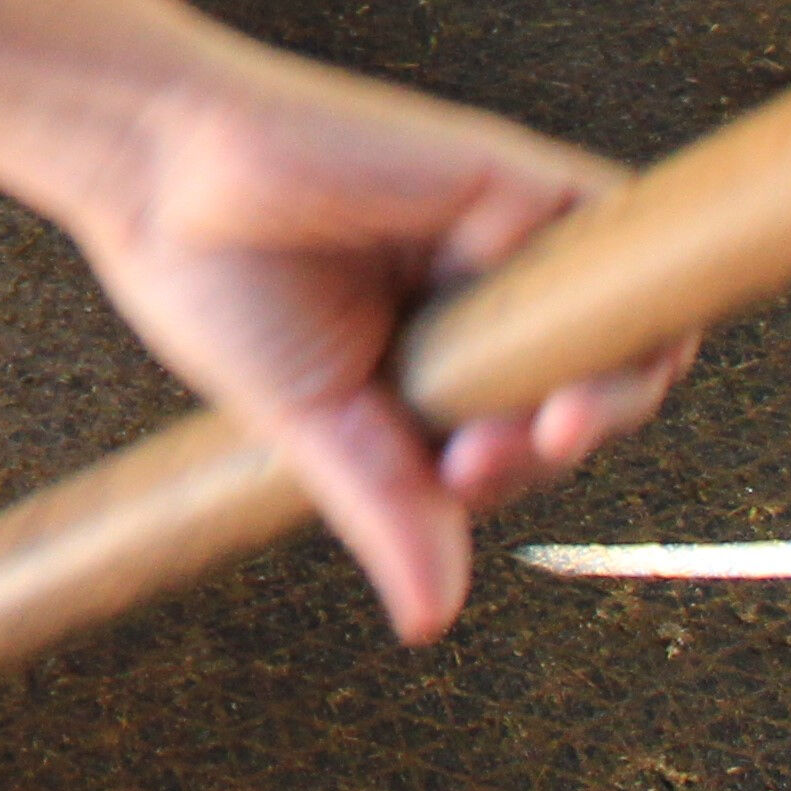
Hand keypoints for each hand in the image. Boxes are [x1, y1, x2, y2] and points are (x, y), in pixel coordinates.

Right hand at [63, 26, 680, 643]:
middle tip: (494, 453)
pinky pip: (620, 228)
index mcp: (429, 358)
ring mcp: (501, 237)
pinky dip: (630, 283)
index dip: (520, 470)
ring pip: (622, 320)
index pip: (525, 435)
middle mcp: (476, 296)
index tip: (456, 477)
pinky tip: (576, 335)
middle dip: (565, 439)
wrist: (160, 167)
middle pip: (588, 386)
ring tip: (548, 419)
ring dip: (610, 387)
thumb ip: (383, 506)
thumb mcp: (309, 423)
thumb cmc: (214, 282)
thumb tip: (432, 623)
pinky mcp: (510, 179)